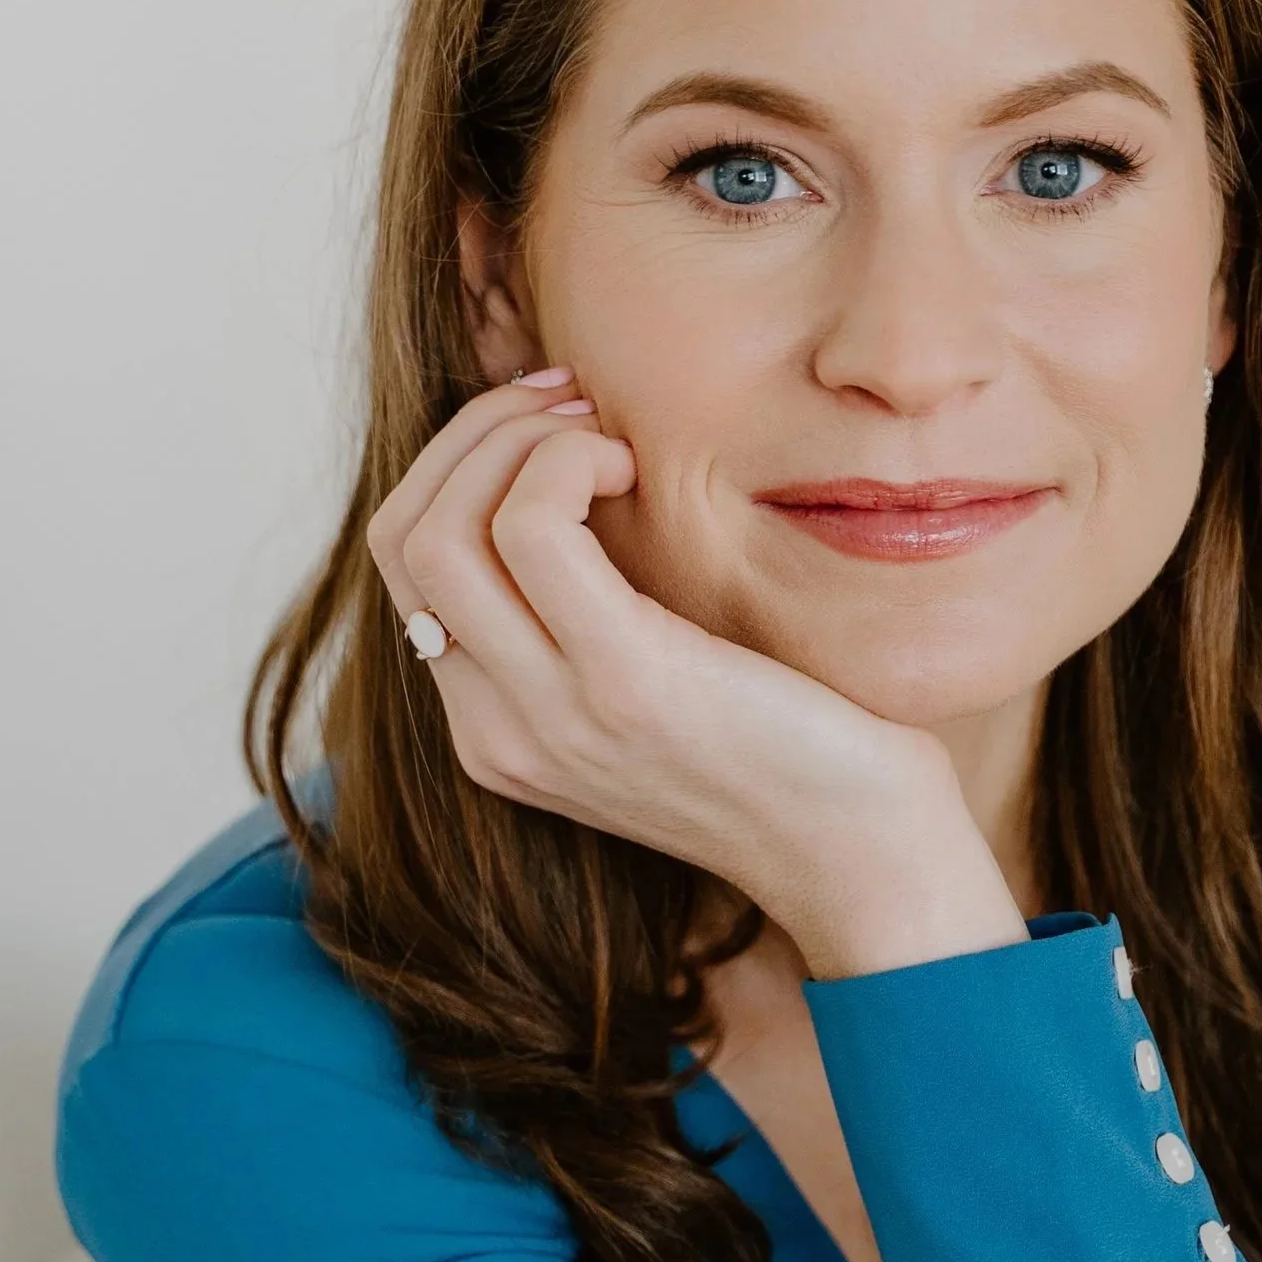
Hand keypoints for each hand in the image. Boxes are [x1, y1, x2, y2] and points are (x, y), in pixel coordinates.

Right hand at [364, 374, 1026, 975]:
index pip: (406, 570)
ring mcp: (551, 713)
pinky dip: (567, 461)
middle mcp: (500, 733)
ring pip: (439, 531)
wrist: (860, 854)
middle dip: (473, 438)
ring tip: (603, 437)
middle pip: (400, 541)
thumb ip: (587, 623)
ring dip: (513, 440)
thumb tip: (563, 480)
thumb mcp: (654, 690)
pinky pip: (530, 528)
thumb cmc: (788, 755)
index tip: (553, 429)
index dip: (459, 469)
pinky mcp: (624, 680)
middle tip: (570, 406)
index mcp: (496, 733)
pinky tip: (634, 470)